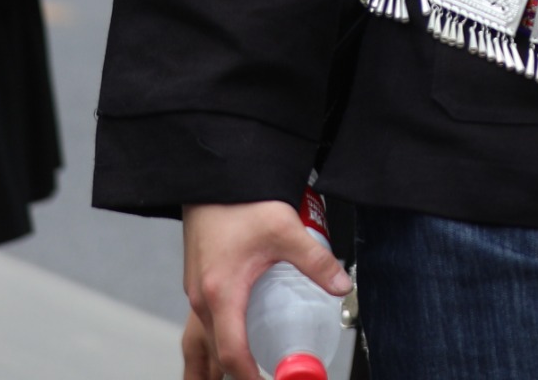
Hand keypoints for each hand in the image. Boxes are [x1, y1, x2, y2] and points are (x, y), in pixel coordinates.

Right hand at [182, 201, 347, 379]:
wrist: (215, 178)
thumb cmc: (242, 202)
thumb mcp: (285, 231)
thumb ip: (316, 261)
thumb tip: (342, 285)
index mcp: (221, 294)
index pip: (232, 351)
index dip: (250, 376)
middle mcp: (202, 299)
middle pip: (211, 354)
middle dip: (232, 377)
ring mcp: (196, 293)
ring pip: (197, 344)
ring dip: (209, 369)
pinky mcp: (199, 283)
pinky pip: (198, 326)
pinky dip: (208, 346)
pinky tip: (222, 347)